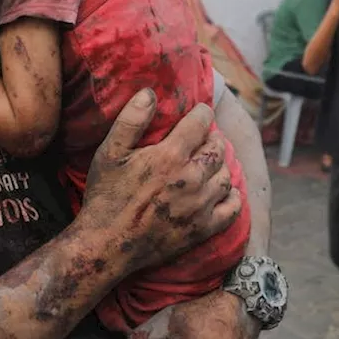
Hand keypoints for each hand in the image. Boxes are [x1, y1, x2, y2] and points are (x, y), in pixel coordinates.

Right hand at [79, 90, 240, 274]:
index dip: (203, 114)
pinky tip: (223, 191)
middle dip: (213, 139)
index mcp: (170, 156)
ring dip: (221, 165)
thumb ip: (131, 120)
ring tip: (211, 163)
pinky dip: (232, 197)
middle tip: (205, 139)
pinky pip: (231, 208)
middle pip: (217, 148)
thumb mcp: (109, 153)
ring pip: (226, 176)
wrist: (106, 246)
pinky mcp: (203, 229)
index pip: (201, 123)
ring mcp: (200, 205)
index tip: (200, 113)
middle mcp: (191, 179)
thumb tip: (149, 92)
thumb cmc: (105, 197)